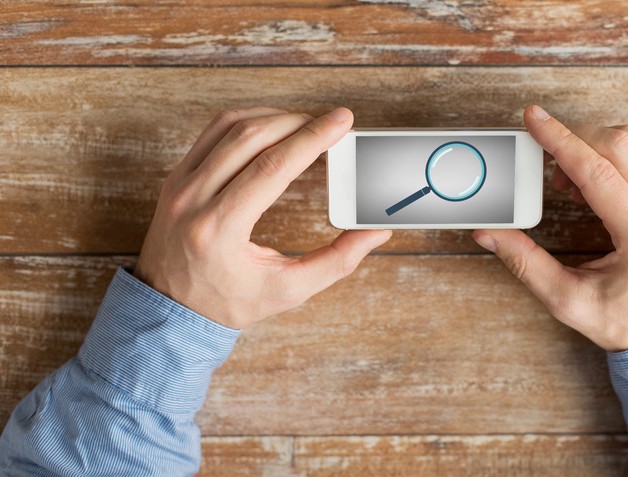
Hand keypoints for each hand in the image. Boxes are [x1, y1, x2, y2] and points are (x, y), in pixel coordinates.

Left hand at [134, 107, 390, 328]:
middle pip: (251, 137)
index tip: (341, 121)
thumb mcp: (287, 291)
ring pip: (230, 126)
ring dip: (274, 117)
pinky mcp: (176, 177)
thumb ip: (337, 261)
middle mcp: (193, 200)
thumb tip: (374, 232)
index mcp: (219, 230)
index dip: (312, 138)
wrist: (168, 309)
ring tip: (306, 125)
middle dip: (298, 122)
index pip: (272, 167)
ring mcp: (179, 184)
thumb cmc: (227, 302)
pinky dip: (248, 122)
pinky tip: (273, 129)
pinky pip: (213, 132)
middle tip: (331, 124)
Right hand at [473, 105, 627, 350]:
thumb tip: (490, 233)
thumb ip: (525, 264)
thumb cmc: (626, 322)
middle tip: (545, 168)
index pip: (598, 170)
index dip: (560, 140)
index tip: (534, 119)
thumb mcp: (568, 301)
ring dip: (590, 148)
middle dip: (573, 140)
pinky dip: (607, 157)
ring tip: (566, 183)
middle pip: (619, 143)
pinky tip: (587, 184)